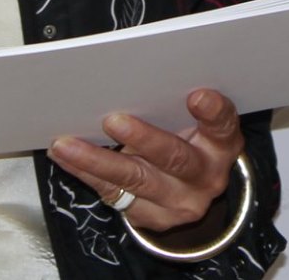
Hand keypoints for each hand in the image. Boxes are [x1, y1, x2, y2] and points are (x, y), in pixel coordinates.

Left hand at [48, 89, 244, 231]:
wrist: (192, 192)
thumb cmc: (190, 140)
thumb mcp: (197, 122)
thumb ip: (176, 102)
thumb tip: (135, 72)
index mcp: (221, 144)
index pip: (222, 125)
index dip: (212, 112)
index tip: (196, 96)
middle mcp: (205, 176)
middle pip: (174, 158)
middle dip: (142, 139)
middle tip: (112, 120)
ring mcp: (178, 201)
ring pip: (135, 180)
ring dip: (96, 160)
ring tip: (66, 144)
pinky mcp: (151, 217)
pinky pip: (113, 194)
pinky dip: (85, 173)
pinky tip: (65, 157)